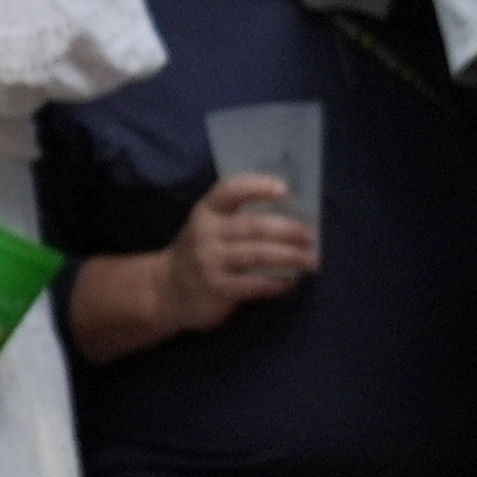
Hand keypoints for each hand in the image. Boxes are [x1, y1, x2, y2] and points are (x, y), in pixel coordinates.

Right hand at [153, 173, 318, 332]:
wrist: (166, 289)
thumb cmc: (201, 252)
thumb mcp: (209, 227)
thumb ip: (239, 218)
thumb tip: (293, 215)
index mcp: (206, 212)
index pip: (229, 191)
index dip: (257, 187)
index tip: (284, 189)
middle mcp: (206, 234)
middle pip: (254, 227)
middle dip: (289, 231)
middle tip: (311, 237)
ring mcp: (210, 263)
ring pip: (258, 255)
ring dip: (290, 257)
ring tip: (311, 260)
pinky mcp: (217, 289)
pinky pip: (255, 284)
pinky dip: (277, 283)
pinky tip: (290, 282)